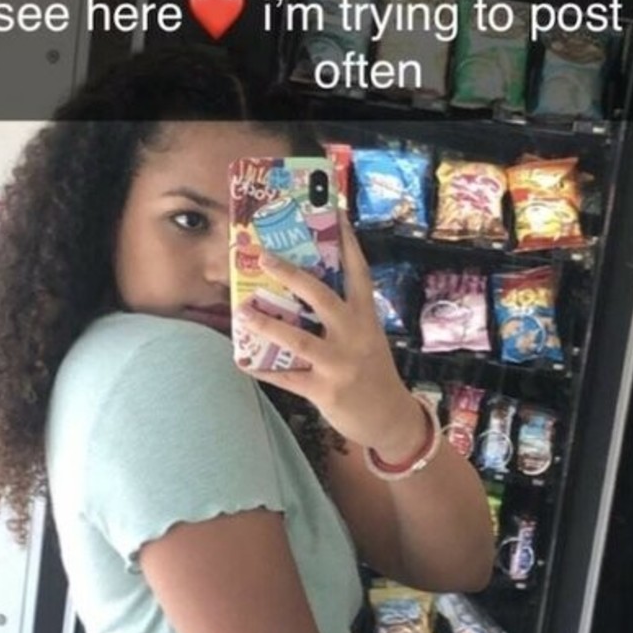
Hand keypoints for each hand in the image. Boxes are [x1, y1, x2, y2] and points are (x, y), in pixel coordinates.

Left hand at [239, 213, 426, 462]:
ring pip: (299, 339)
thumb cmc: (373, 372)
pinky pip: (288, 378)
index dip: (347, 242)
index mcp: (366, 317)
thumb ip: (344, 317)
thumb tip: (304, 293)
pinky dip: (263, 369)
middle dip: (291, 275)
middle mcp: (354, 336)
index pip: (358, 272)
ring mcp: (340, 364)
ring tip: (243, 311)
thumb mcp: (367, 338)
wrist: (391, 418)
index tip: (335, 213)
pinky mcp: (326, 391)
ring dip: (267, 324)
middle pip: (322, 297)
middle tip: (264, 256)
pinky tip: (242, 361)